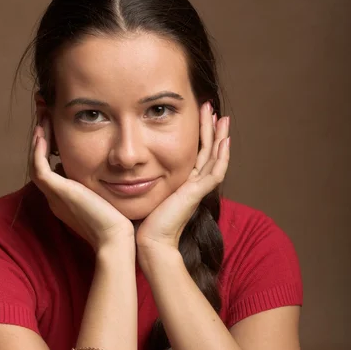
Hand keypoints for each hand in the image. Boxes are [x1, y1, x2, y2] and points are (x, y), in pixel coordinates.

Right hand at [29, 118, 134, 252]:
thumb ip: (103, 184)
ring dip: (37, 141)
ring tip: (43, 119)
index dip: (52, 149)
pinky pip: (39, 168)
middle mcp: (57, 197)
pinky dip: (38, 151)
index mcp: (67, 200)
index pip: (52, 170)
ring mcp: (55, 196)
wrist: (117, 238)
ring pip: (36, 163)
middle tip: (45, 117)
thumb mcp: (108, 197)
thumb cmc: (120, 222)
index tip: (58, 130)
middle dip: (42, 140)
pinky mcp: (58, 193)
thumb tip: (110, 167)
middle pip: (40, 164)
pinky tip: (43, 134)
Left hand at [135, 101, 229, 253]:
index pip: (194, 154)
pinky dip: (221, 157)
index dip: (197, 135)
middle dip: (210, 129)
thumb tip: (126, 165)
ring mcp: (197, 189)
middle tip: (211, 108)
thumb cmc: (143, 222)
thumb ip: (142, 178)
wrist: (150, 242)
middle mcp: (193, 185)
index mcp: (182, 184)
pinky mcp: (197, 194)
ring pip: (215, 158)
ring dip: (218, 137)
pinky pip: (215, 172)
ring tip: (221, 117)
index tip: (197, 116)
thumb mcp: (145, 192)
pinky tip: (224, 141)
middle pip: (207, 151)